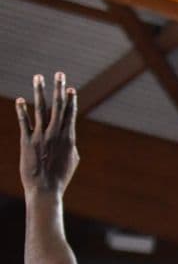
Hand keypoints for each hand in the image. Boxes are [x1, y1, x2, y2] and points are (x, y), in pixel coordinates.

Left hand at [16, 72, 77, 195]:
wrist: (45, 188)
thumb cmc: (61, 176)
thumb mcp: (72, 160)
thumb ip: (70, 145)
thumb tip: (69, 137)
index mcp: (69, 138)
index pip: (70, 114)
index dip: (71, 100)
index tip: (71, 88)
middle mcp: (55, 134)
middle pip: (58, 106)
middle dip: (59, 88)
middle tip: (60, 74)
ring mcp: (41, 136)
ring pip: (41, 109)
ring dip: (39, 91)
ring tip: (38, 77)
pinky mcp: (27, 141)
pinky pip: (24, 122)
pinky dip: (22, 111)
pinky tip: (19, 100)